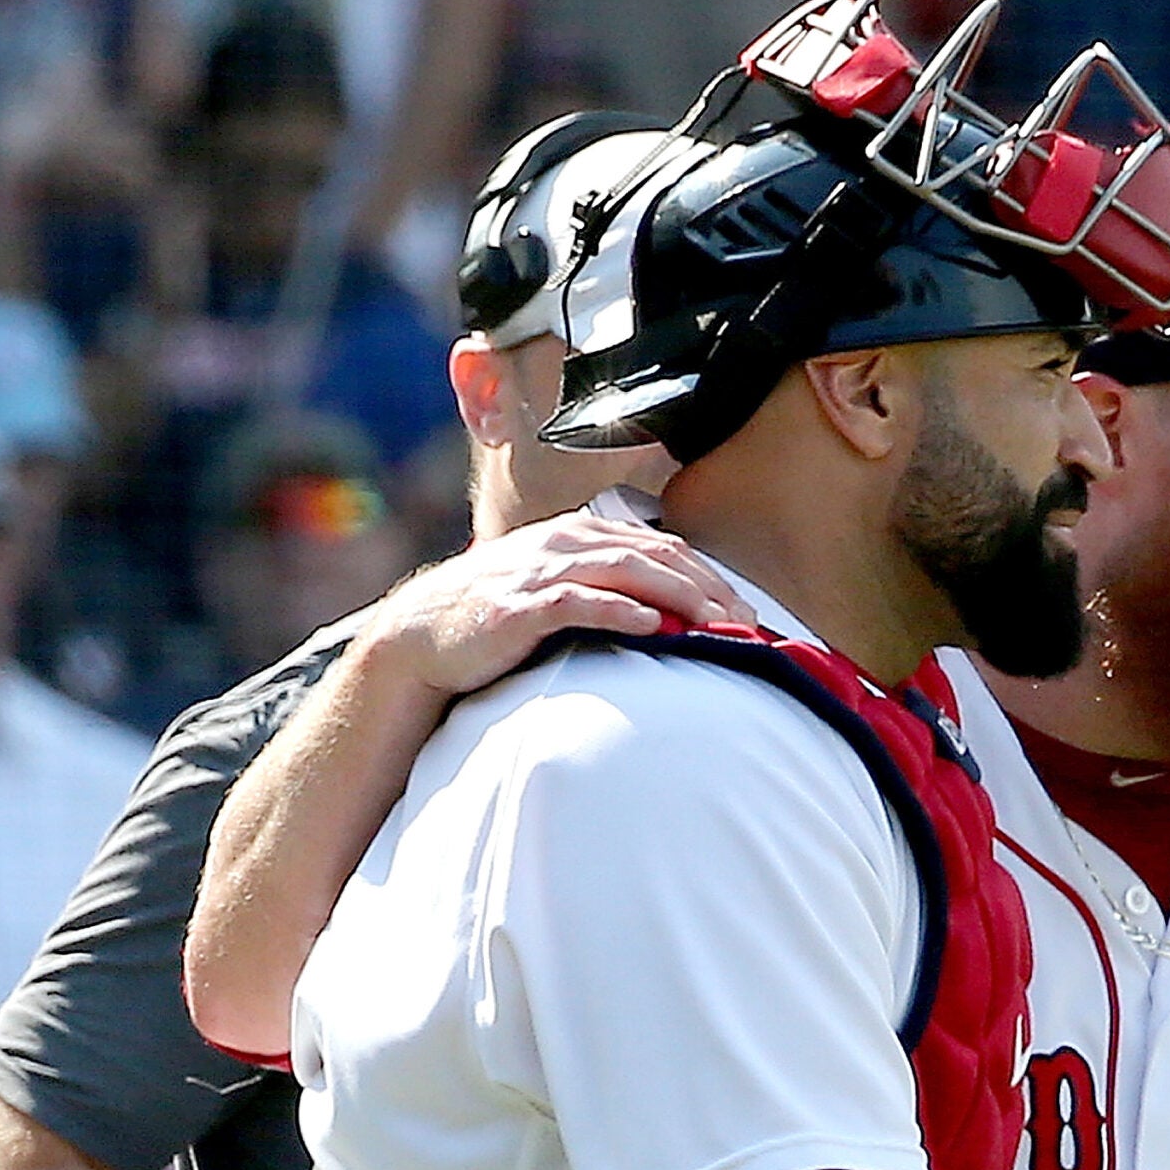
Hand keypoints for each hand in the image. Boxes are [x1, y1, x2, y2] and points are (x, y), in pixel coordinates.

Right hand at [361, 512, 755, 698]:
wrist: (422, 634)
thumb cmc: (498, 616)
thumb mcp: (556, 588)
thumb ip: (606, 587)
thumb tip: (668, 613)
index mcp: (580, 535)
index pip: (663, 547)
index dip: (710, 576)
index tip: (747, 611)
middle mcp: (565, 544)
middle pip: (655, 556)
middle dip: (709, 588)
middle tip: (747, 623)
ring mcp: (541, 572)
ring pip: (626, 572)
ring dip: (678, 596)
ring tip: (717, 624)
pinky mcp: (521, 607)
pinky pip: (577, 602)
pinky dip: (616, 609)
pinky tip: (649, 623)